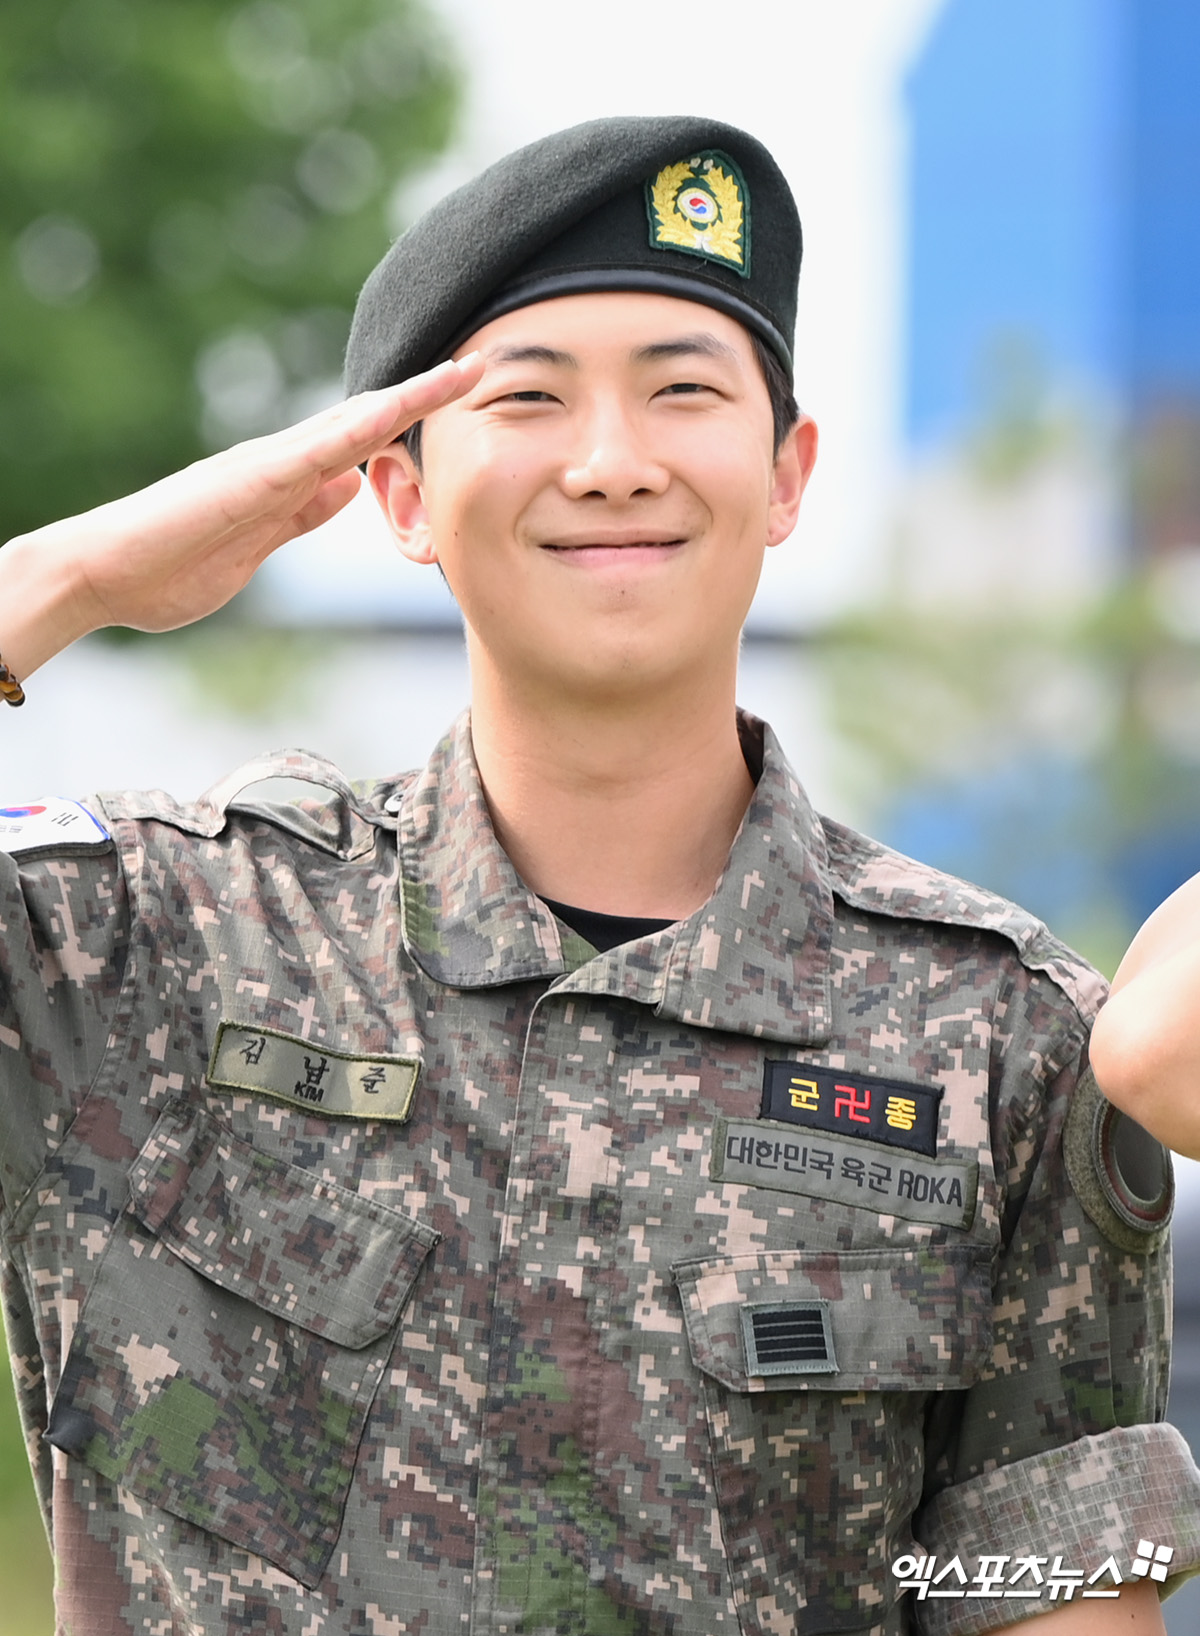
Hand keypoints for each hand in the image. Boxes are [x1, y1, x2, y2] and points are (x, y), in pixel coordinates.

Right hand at [0, 352, 482, 677]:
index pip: (364, 441)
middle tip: (482, 362)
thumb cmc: (170, 567)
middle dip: (427, 393)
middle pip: (368, 418)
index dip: (414, 419)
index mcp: (288, 480)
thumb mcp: (259, 546)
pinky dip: (356, 430)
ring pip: (350, 422)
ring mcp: (265, 466)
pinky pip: (313, 451)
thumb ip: (301, 514)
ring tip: (460, 372)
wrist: (102, 574)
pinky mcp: (246, 483)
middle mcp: (281, 460)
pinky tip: (394, 413)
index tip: (463, 400)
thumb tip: (347, 486)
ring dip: (407, 398)